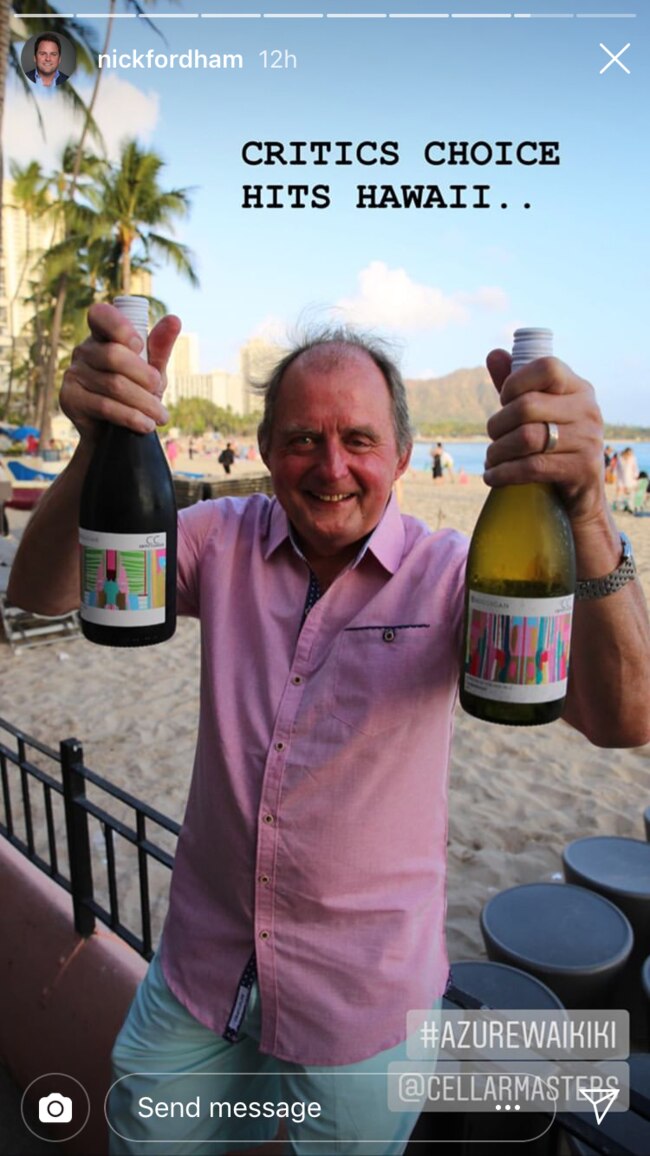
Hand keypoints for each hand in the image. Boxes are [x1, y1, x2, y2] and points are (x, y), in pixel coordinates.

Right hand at [61, 303, 181, 441]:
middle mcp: (84, 351)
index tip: (139, 346)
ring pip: (114, 384)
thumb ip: (160, 347)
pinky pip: (105, 406)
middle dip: (144, 375)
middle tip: (159, 389)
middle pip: (113, 355)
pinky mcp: (70, 398)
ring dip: (144, 402)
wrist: (112, 432)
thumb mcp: (150, 369)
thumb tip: (174, 320)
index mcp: (101, 336)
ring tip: (160, 415)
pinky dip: (131, 417)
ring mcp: (74, 374)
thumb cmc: (134, 392)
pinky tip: (145, 424)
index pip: (101, 315)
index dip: (120, 327)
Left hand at [483, 349, 606, 526]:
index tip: (504, 401)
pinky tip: (492, 477)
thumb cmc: (554, 447)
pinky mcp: (581, 470)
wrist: (581, 497)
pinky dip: (503, 473)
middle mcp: (588, 410)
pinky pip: (531, 467)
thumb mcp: (538, 414)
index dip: (516, 382)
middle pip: (527, 406)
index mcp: (579, 388)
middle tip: (492, 438)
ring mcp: (588, 441)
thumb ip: (517, 386)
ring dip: (497, 451)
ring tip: (491, 460)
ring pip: (527, 438)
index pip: (547, 367)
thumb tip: (494, 353)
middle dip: (498, 425)